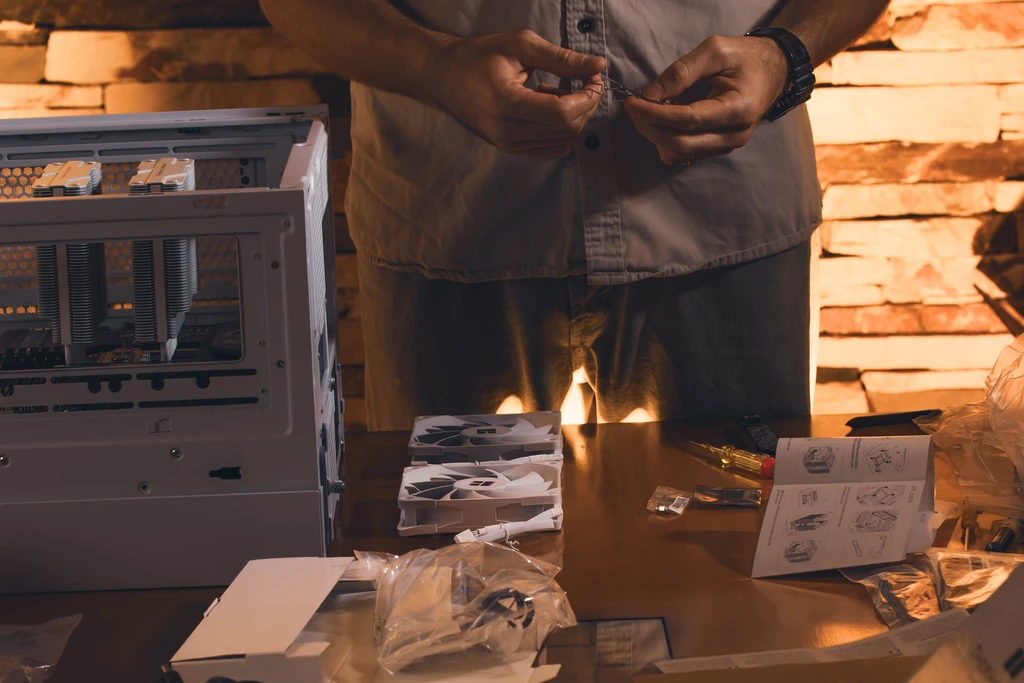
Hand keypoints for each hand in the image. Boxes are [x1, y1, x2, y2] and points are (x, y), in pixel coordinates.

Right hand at [433, 30, 605, 157]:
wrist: (443, 77)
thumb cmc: (479, 56)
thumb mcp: (520, 47)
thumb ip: (561, 58)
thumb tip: (598, 66)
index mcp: (507, 103)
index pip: (561, 112)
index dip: (587, 97)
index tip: (594, 78)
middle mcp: (507, 131)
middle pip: (566, 129)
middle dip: (586, 106)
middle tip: (585, 81)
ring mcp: (508, 144)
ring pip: (562, 140)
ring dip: (572, 116)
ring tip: (556, 90)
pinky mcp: (510, 149)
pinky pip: (551, 148)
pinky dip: (560, 129)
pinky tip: (547, 107)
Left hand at [624, 35, 788, 165]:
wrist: (772, 71)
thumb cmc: (745, 57)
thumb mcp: (715, 50)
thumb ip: (682, 71)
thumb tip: (650, 94)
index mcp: (739, 109)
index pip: (688, 120)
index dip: (655, 114)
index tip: (632, 103)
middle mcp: (734, 135)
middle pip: (680, 144)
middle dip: (651, 128)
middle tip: (634, 107)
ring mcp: (726, 146)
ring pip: (679, 154)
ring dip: (657, 135)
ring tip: (650, 110)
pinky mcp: (716, 148)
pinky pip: (683, 154)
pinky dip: (666, 139)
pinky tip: (664, 119)